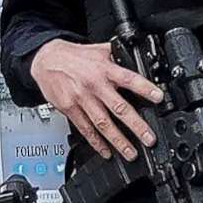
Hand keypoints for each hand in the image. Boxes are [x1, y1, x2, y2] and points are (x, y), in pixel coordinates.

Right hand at [29, 39, 161, 162]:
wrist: (44, 61)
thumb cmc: (73, 57)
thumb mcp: (98, 50)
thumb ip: (117, 55)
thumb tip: (134, 57)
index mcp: (104, 70)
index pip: (128, 79)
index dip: (144, 88)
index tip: (158, 98)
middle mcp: (94, 85)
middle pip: (118, 108)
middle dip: (136, 125)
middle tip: (149, 138)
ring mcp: (81, 99)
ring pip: (103, 123)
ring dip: (118, 140)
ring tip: (130, 152)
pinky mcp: (70, 109)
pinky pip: (85, 128)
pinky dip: (96, 142)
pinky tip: (106, 151)